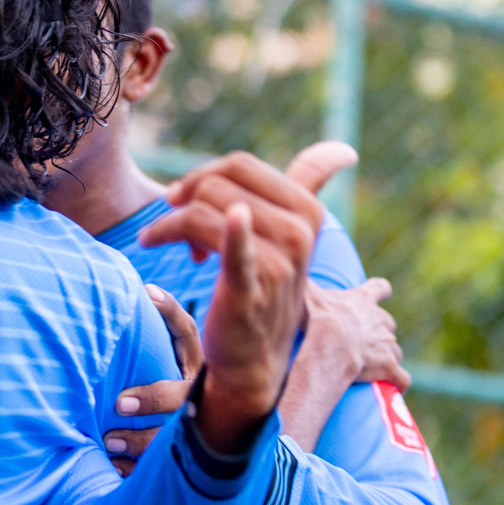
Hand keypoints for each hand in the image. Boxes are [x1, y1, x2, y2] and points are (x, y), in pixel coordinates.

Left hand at [106, 286, 202, 475]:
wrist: (210, 431)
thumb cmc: (164, 377)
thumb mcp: (164, 355)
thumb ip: (151, 331)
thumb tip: (129, 291)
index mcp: (195, 363)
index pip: (187, 333)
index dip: (170, 312)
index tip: (146, 294)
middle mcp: (200, 392)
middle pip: (181, 395)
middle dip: (153, 399)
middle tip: (119, 403)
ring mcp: (195, 424)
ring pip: (172, 436)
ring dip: (140, 441)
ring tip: (109, 442)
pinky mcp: (184, 454)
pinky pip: (164, 466)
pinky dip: (137, 469)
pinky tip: (114, 469)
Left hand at [140, 149, 342, 450]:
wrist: (253, 354)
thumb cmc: (264, 284)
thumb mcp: (288, 232)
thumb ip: (310, 184)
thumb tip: (344, 150)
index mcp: (307, 211)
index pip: (240, 165)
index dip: (203, 176)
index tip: (183, 198)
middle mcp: (299, 233)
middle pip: (216, 185)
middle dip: (184, 199)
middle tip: (174, 227)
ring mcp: (279, 263)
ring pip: (201, 211)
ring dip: (167, 225)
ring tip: (159, 239)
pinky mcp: (249, 290)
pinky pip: (234, 250)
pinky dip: (226, 237)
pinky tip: (203, 248)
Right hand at [302, 278, 407, 390]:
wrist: (330, 344)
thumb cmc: (317, 316)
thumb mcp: (306, 291)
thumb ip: (301, 278)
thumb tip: (288, 264)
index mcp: (364, 299)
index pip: (380, 287)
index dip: (379, 290)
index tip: (380, 292)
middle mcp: (381, 320)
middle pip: (387, 322)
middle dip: (378, 330)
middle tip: (359, 340)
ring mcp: (388, 344)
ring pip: (393, 349)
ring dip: (384, 355)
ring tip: (368, 365)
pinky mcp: (390, 366)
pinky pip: (402, 377)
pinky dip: (398, 381)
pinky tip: (394, 386)